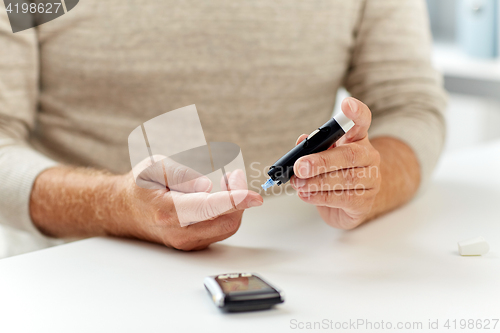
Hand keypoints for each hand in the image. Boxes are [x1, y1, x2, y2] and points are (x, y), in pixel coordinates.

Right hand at [114, 156, 262, 250]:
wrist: (125, 211)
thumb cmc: (141, 186)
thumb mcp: (154, 167)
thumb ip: (180, 174)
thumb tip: (206, 186)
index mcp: (168, 211)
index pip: (209, 208)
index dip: (235, 201)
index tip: (254, 196)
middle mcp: (179, 232)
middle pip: (226, 221)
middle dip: (239, 198)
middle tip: (235, 175)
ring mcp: (188, 242)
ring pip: (227, 227)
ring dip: (236, 205)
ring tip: (228, 181)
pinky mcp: (194, 244)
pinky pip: (221, 230)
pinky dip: (228, 212)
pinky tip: (221, 196)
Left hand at [290, 98, 381, 228]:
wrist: (347, 205)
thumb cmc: (331, 174)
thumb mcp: (320, 156)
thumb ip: (311, 147)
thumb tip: (301, 141)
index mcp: (357, 139)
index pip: (362, 121)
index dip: (356, 112)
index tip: (347, 104)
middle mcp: (368, 156)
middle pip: (350, 155)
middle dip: (321, 161)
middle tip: (300, 166)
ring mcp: (372, 180)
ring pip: (346, 179)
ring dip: (317, 182)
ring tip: (298, 183)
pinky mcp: (365, 202)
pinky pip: (343, 198)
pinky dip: (321, 197)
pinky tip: (306, 194)